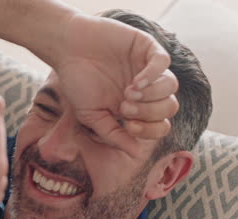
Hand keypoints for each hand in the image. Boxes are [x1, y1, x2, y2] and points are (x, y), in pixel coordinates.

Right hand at [56, 14, 177, 156]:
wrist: (66, 50)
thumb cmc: (77, 82)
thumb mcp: (92, 115)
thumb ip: (113, 135)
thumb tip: (136, 153)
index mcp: (135, 107)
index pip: (160, 125)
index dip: (150, 129)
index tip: (128, 124)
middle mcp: (146, 88)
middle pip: (170, 107)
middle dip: (149, 111)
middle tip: (124, 105)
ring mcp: (147, 67)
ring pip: (171, 85)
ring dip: (152, 94)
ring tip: (128, 91)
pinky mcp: (146, 47)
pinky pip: (164, 62)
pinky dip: (154, 74)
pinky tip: (136, 80)